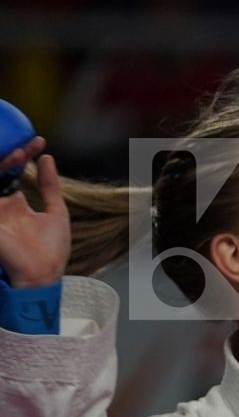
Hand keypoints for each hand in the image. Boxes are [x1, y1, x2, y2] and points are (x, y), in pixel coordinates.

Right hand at [0, 145, 67, 288]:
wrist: (42, 274)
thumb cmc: (50, 250)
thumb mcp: (55, 213)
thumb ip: (49, 186)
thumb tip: (48, 159)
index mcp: (13, 203)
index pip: (12, 170)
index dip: (23, 154)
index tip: (40, 142)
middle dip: (11, 154)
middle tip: (27, 144)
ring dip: (4, 162)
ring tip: (20, 152)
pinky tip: (7, 165)